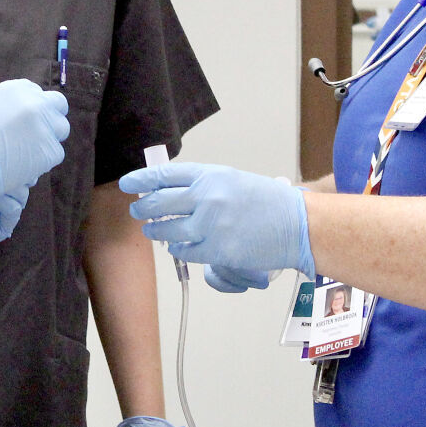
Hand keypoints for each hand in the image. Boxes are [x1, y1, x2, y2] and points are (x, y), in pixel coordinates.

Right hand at [0, 80, 68, 222]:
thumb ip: (11, 109)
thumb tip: (25, 122)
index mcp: (16, 88)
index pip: (38, 94)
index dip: (34, 110)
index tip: (26, 123)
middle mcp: (34, 102)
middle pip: (58, 105)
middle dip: (51, 118)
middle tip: (38, 135)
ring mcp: (44, 125)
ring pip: (61, 130)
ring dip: (49, 139)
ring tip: (28, 153)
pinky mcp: (50, 150)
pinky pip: (55, 154)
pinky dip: (43, 161)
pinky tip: (23, 166)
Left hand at [120, 163, 313, 288]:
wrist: (297, 224)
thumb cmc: (267, 202)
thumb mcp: (232, 180)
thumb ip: (202, 184)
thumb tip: (168, 191)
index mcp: (211, 175)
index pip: (165, 175)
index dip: (141, 180)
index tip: (127, 184)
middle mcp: (208, 197)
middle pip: (159, 203)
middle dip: (143, 208)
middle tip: (137, 211)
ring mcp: (212, 224)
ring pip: (168, 231)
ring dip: (157, 232)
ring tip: (153, 231)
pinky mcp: (218, 250)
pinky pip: (186, 252)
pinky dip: (179, 250)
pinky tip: (178, 248)